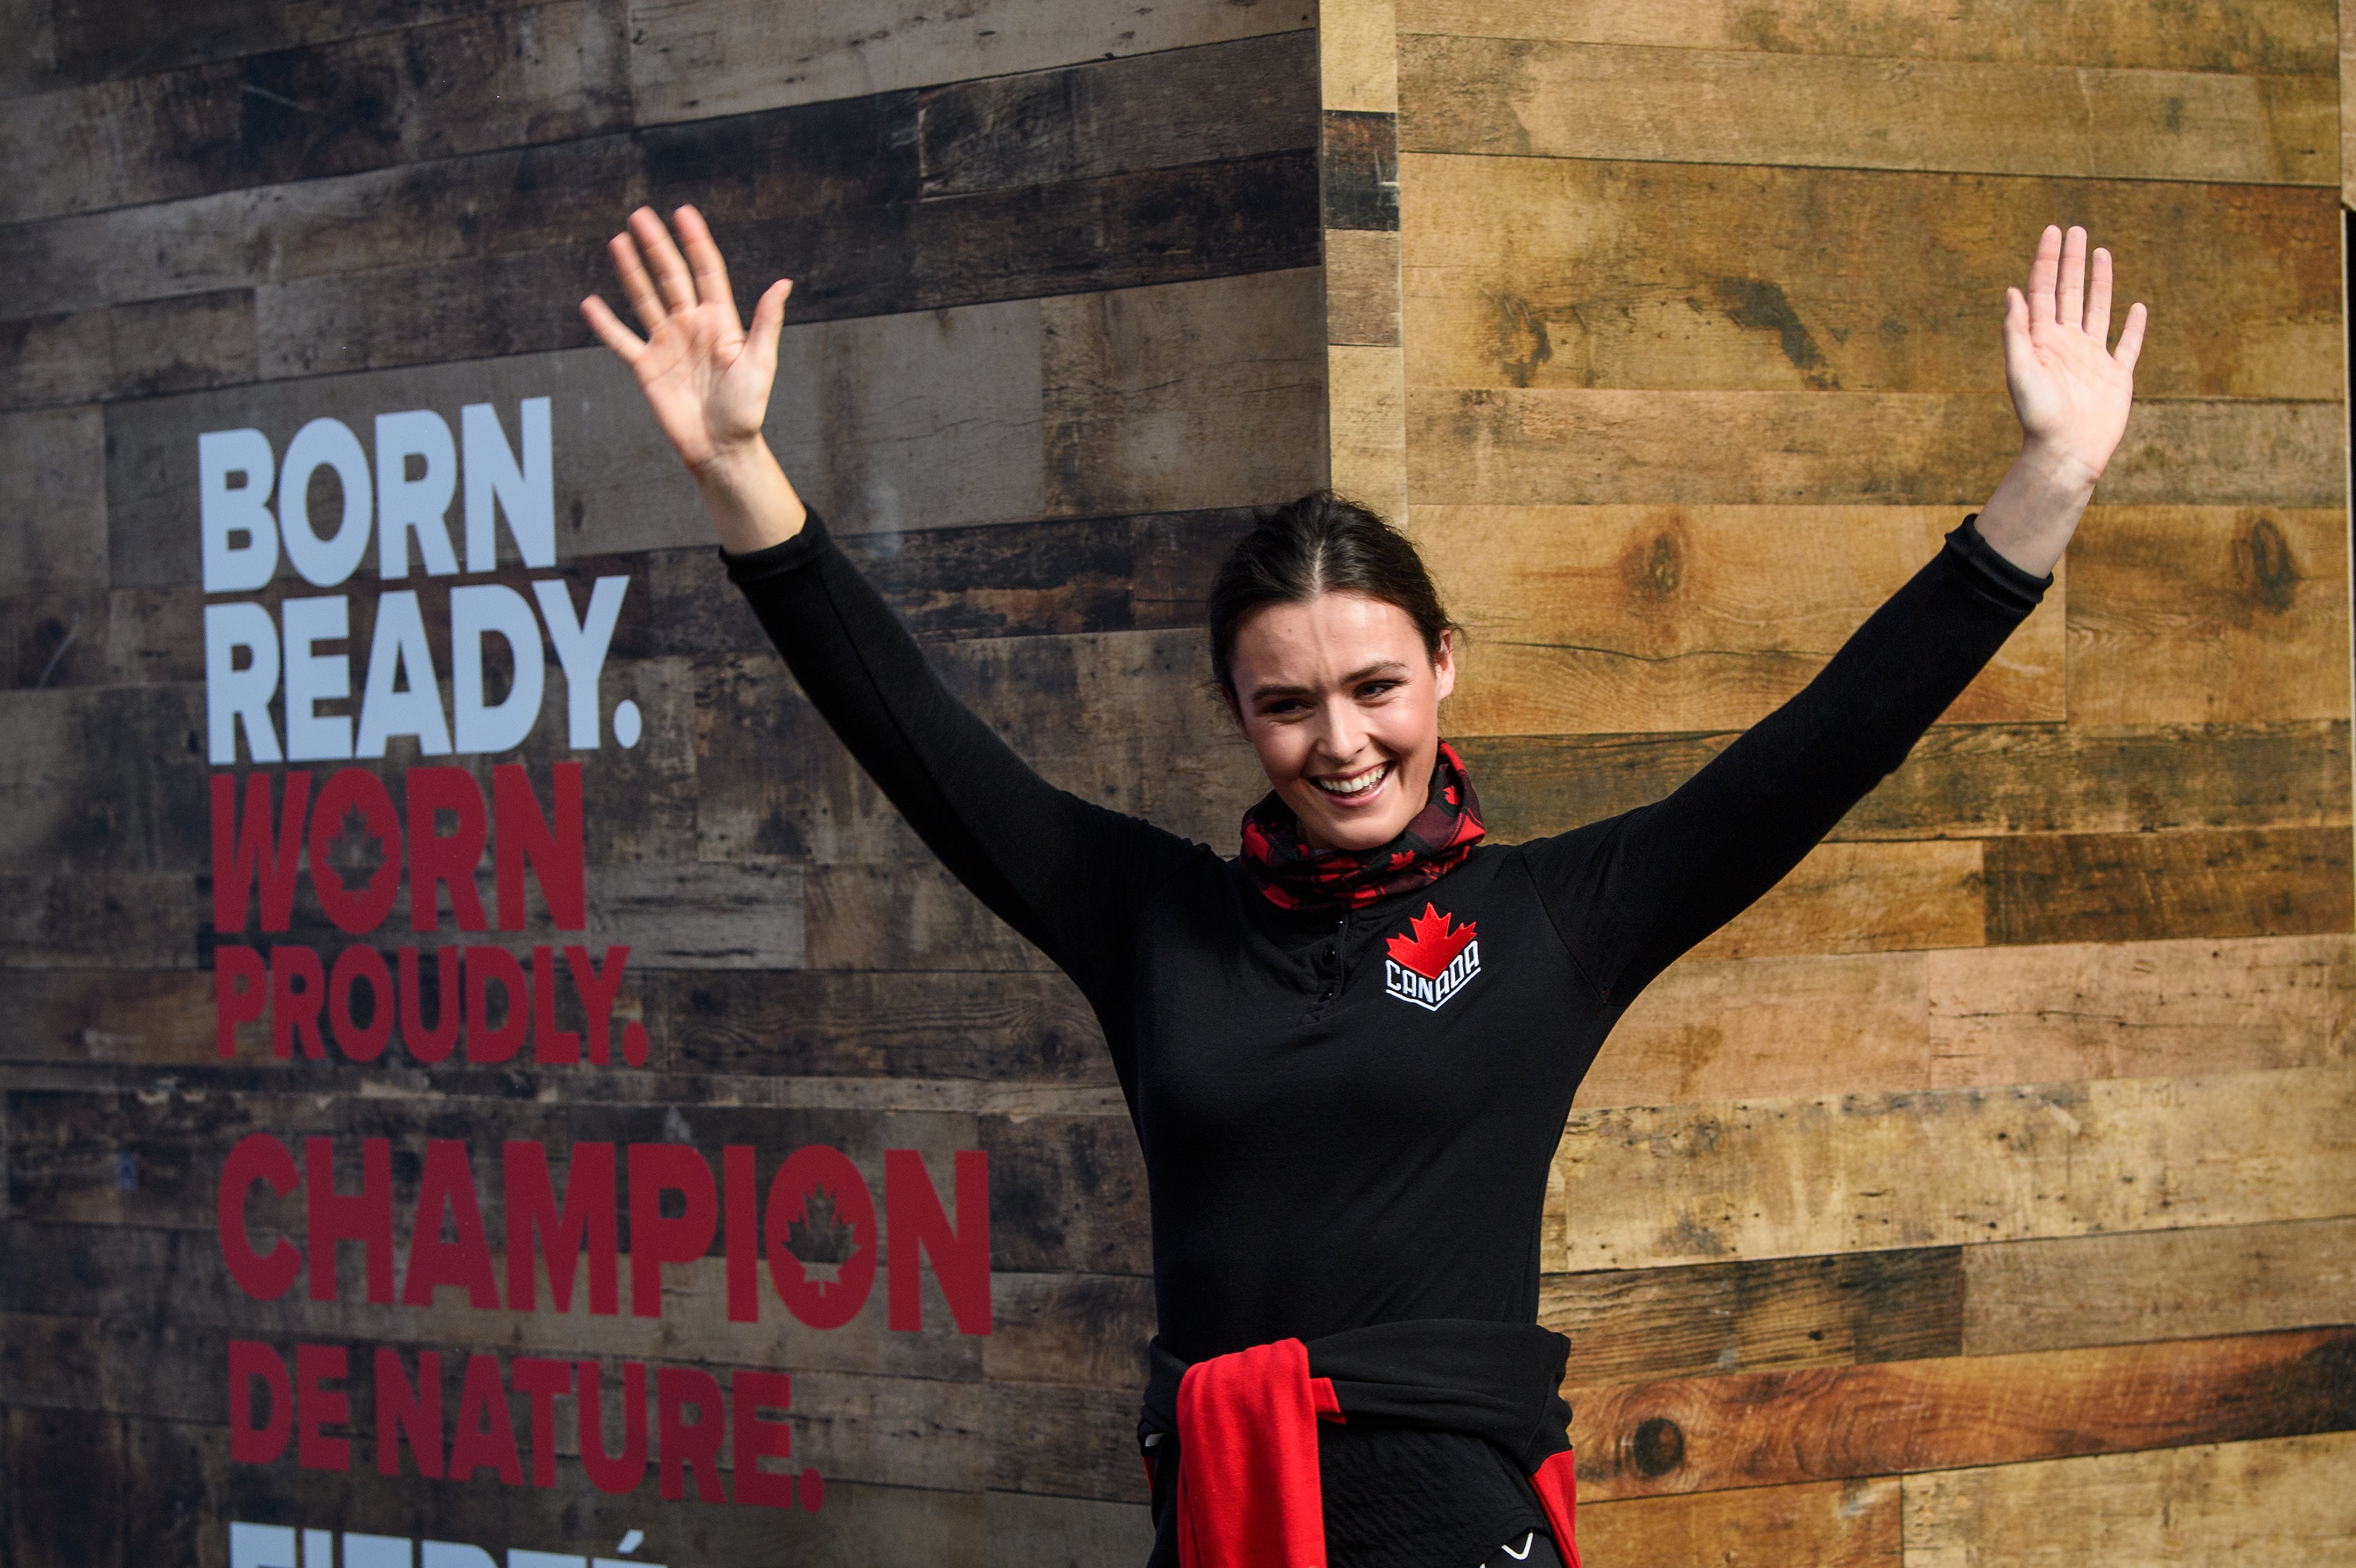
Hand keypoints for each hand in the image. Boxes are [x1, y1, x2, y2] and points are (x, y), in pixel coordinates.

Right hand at [581, 206, 806, 550]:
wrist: (721, 448)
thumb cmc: (746, 410)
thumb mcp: (761, 364)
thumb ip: (766, 323)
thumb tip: (783, 283)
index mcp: (720, 322)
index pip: (705, 272)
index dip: (695, 242)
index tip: (683, 213)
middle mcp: (691, 326)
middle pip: (670, 277)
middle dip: (656, 246)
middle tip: (640, 215)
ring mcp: (666, 344)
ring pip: (644, 299)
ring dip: (631, 271)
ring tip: (618, 241)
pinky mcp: (646, 367)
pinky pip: (621, 340)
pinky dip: (605, 323)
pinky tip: (590, 302)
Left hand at [2001, 224, 2145, 485]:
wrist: (2065, 452)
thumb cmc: (2038, 416)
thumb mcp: (2020, 370)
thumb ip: (2016, 332)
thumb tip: (2011, 291)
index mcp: (2042, 341)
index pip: (2043, 291)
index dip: (2046, 260)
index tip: (2052, 232)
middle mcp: (2066, 345)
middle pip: (2069, 292)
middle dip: (2071, 261)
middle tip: (2075, 229)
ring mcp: (2092, 359)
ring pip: (2097, 309)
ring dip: (2099, 282)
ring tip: (2100, 252)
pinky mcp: (2116, 376)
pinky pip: (2126, 346)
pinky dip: (2132, 327)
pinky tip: (2136, 307)